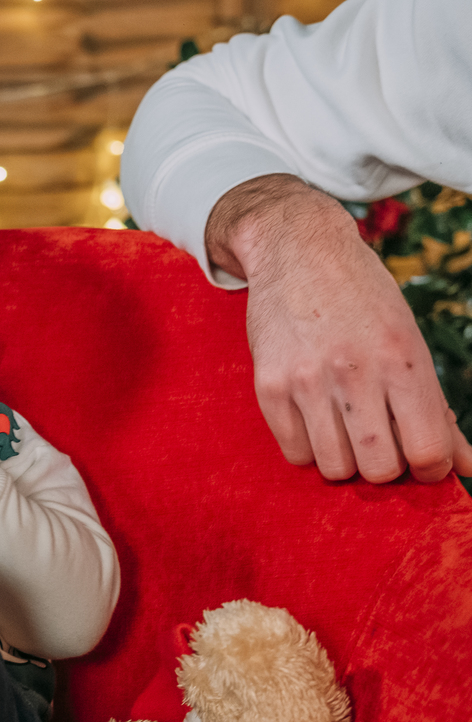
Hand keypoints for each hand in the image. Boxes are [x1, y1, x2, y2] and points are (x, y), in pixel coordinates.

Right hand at [206, 175, 471, 482]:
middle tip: (380, 444)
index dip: (430, 469)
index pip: (427, 449)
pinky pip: (295, 453)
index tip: (421, 459)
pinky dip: (309, 450)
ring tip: (345, 433)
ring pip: (334, 467)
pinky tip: (315, 424)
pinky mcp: (268, 385)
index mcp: (402, 358)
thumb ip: (435, 408)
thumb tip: (466, 466)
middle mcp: (354, 370)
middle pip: (379, 468)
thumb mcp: (408, 342)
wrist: (297, 252)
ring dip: (345, 461)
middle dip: (385, 467)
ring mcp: (306, 379)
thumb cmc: (363, 301)